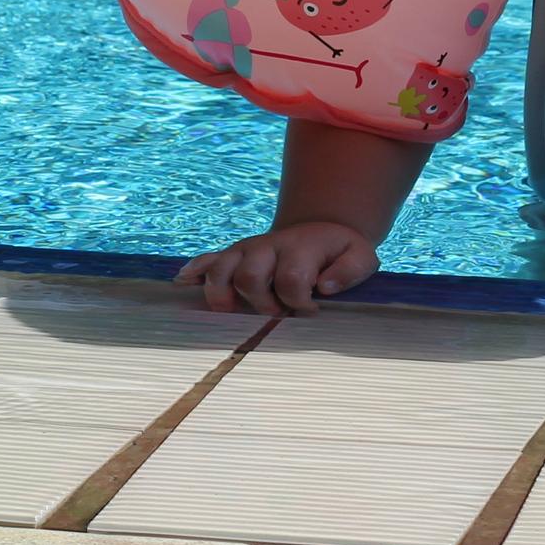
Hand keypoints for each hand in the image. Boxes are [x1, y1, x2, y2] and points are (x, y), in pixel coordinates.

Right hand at [173, 222, 378, 314]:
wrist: (321, 230)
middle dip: (261, 302)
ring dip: (223, 295)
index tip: (309, 311)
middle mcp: (269, 246)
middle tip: (275, 314)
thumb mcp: (361, 257)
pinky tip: (183, 284)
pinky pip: (207, 260)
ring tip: (233, 311)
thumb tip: (324, 287)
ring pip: (221, 269)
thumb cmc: (340, 252)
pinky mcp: (233, 255)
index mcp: (302, 247)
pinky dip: (193, 272)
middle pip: (250, 275)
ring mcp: (247, 250)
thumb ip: (350, 271)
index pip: (291, 278)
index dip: (298, 300)